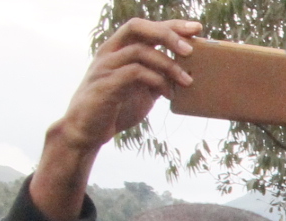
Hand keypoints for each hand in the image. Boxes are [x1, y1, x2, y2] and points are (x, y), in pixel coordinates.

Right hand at [51, 19, 199, 155]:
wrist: (88, 130)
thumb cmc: (116, 108)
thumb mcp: (143, 91)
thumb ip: (158, 78)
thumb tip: (187, 75)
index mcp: (118, 49)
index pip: (144, 27)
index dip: (171, 25)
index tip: (197, 28)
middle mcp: (110, 52)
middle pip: (137, 27)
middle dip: (167, 34)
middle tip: (190, 50)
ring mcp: (106, 66)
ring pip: (139, 51)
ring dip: (168, 64)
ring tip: (187, 81)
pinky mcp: (106, 84)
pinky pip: (135, 73)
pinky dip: (157, 81)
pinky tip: (169, 95)